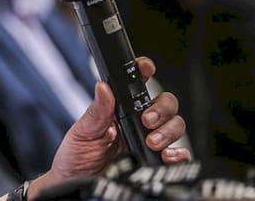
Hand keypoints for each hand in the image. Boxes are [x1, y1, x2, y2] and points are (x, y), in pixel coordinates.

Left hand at [28, 57, 189, 199]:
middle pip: (164, 103)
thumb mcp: (82, 131)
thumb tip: (103, 87)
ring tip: (151, 141)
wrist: (76, 185)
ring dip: (168, 131)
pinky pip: (179, 153)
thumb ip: (96, 111)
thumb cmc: (76, 157)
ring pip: (175, 125)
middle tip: (146, 120)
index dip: (144, 71)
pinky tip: (166, 155)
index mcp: (118, 109)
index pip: (136, 85)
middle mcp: (136, 122)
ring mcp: (148, 140)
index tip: (146, 69)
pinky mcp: (156, 161)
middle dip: (161, 108)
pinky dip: (178, 153)